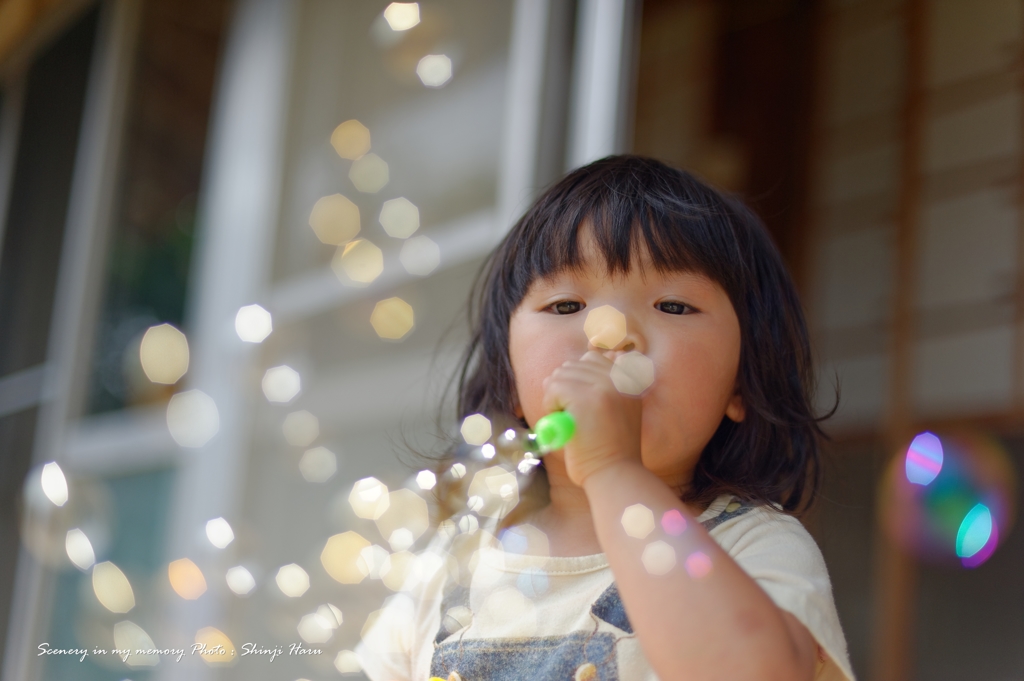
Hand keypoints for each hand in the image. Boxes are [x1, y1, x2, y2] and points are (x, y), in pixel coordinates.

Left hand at [541, 350, 641, 485]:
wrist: (615, 476)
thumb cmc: (609, 451)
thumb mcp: (617, 412)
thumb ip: (604, 388)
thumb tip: (577, 363)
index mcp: (628, 380)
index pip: (593, 358)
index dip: (578, 378)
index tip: (578, 404)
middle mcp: (618, 378)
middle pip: (573, 365)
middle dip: (563, 389)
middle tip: (570, 417)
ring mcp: (603, 386)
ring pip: (560, 375)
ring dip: (555, 398)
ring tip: (568, 422)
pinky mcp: (585, 398)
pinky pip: (553, 388)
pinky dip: (550, 406)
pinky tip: (563, 425)